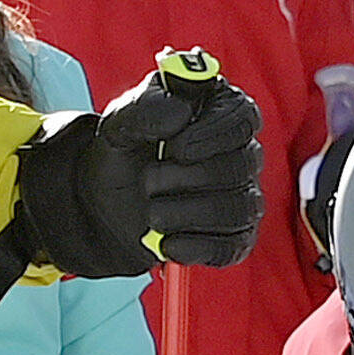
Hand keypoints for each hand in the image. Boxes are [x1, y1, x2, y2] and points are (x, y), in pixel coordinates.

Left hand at [15, 66, 266, 279]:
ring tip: (151, 212)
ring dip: (182, 213)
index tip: (175, 148)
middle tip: (147, 180)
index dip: (212, 135)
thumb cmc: (126, 153)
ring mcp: (244, 198)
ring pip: (234, 209)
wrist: (109, 204)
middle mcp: (243, 154)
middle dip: (182, 178)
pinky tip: (167, 243)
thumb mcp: (119, 124)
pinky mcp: (236, 238)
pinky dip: (193, 247)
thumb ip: (145, 108)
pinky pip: (230, 247)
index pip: (243, 118)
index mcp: (223, 113)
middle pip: (237, 167)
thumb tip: (180, 111)